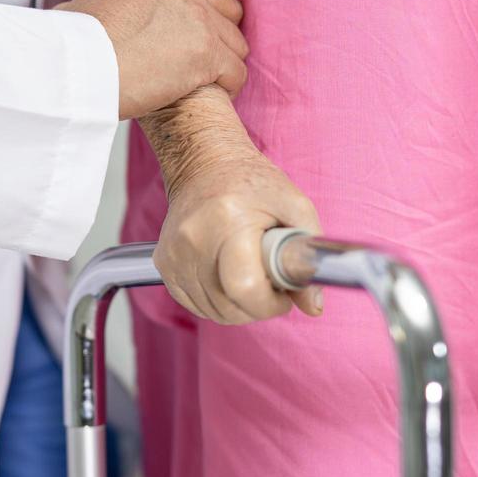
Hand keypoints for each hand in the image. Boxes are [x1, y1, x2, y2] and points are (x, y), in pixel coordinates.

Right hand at [58, 0, 247, 119]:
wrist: (74, 69)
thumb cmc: (72, 42)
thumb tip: (106, 8)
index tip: (201, 17)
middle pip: (228, 7)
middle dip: (219, 32)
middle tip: (202, 55)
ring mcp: (198, 17)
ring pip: (236, 42)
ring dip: (223, 61)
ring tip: (205, 79)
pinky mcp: (207, 53)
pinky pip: (237, 71)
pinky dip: (228, 85)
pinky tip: (211, 93)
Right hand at [153, 139, 323, 324]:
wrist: (204, 164)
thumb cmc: (251, 182)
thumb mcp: (294, 206)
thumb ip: (309, 255)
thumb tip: (314, 306)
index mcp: (228, 220)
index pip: (245, 288)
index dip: (270, 303)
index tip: (282, 294)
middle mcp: (194, 239)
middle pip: (228, 307)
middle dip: (258, 307)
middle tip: (270, 284)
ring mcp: (174, 254)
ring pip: (212, 312)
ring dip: (238, 307)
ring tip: (251, 276)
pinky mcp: (164, 264)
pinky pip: (195, 305)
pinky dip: (217, 302)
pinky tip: (229, 279)